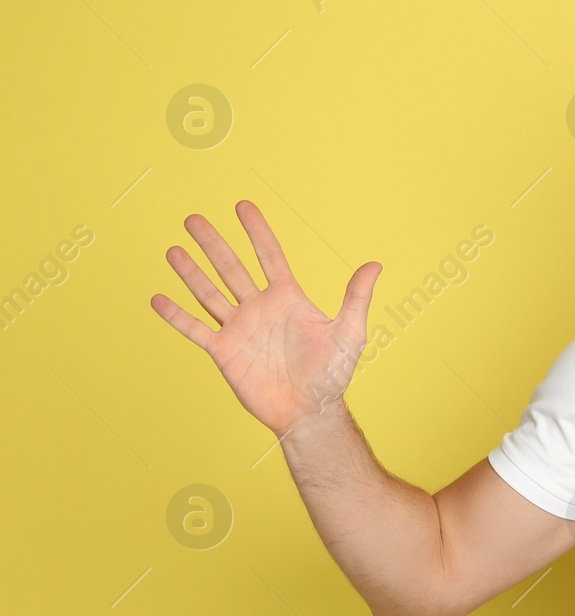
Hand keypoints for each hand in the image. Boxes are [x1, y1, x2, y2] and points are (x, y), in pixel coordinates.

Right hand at [150, 199, 381, 438]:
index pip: (269, 256)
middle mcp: (259, 308)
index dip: (257, 231)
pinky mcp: (224, 351)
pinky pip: (196, 329)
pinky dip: (176, 315)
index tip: (242, 205)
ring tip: (173, 249)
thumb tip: (376, 264)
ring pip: (209, 293)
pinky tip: (158, 298)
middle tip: (193, 218)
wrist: (309, 410)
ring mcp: (239, 328)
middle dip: (213, 243)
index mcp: (288, 298)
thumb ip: (357, 297)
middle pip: (231, 268)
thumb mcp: (349, 331)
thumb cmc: (332, 373)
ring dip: (190, 272)